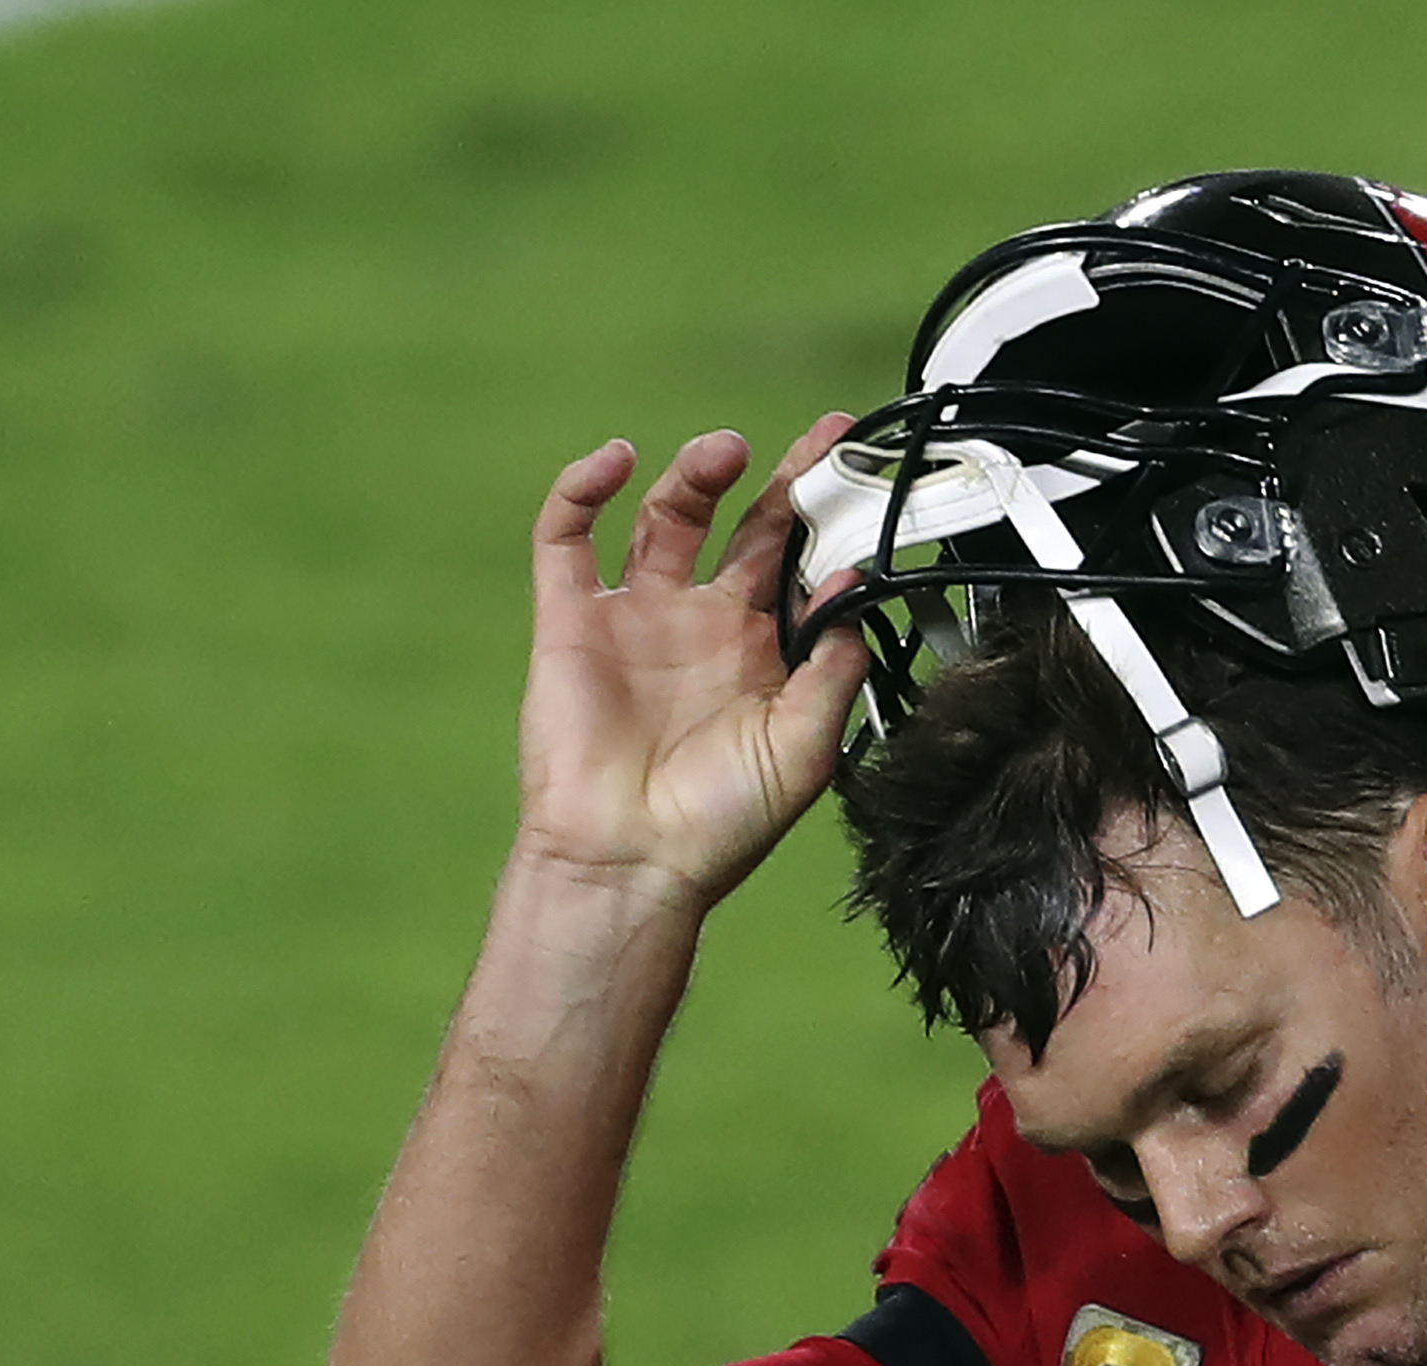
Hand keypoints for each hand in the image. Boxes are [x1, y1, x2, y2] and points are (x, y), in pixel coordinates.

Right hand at [511, 417, 870, 909]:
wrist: (630, 864)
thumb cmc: (719, 826)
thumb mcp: (806, 747)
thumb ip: (834, 667)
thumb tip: (855, 588)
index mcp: (760, 654)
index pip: (800, 565)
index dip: (828, 517)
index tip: (860, 470)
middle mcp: (700, 626)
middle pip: (744, 526)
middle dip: (780, 479)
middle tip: (818, 440)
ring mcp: (634, 617)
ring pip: (664, 517)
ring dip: (694, 474)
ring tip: (725, 452)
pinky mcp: (571, 620)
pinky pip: (566, 538)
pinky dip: (583, 489)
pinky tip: (616, 461)